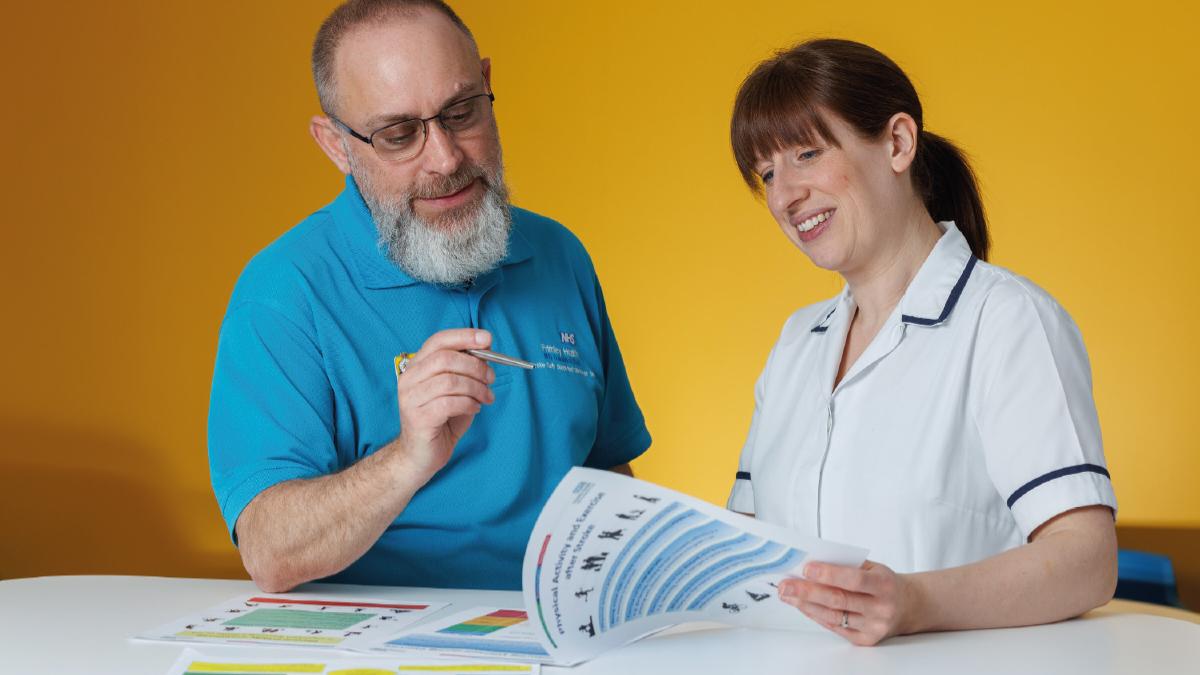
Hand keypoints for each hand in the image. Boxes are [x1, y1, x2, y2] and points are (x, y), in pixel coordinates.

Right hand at [393, 328, 495, 479]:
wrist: (422, 455)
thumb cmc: (442, 420)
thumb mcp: (457, 390)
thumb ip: (467, 369)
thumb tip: (487, 348)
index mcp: (417, 366)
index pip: (439, 340)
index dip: (464, 336)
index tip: (488, 339)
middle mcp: (409, 379)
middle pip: (445, 358)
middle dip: (475, 366)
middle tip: (491, 378)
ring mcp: (410, 399)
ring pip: (449, 381)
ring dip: (476, 388)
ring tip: (485, 398)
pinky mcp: (418, 418)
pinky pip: (449, 403)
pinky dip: (468, 404)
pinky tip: (474, 409)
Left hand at [778, 560, 917, 645]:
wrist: (908, 606)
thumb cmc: (884, 582)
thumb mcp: (872, 567)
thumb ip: (846, 565)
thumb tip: (811, 564)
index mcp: (885, 585)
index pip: (854, 580)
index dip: (829, 574)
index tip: (806, 568)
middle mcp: (881, 608)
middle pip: (838, 600)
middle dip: (807, 591)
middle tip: (785, 584)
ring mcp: (873, 627)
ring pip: (833, 616)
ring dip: (806, 604)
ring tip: (788, 594)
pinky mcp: (865, 640)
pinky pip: (834, 627)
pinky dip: (815, 615)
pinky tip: (802, 605)